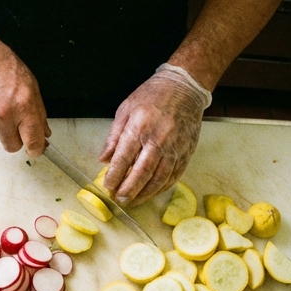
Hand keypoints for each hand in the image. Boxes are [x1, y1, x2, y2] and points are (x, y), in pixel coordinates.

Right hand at [0, 34, 49, 156]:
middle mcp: (5, 114)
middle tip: (13, 122)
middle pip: (13, 147)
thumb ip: (38, 111)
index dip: (36, 147)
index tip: (36, 148)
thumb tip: (43, 132)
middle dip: (15, 138)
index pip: (33, 141)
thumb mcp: (29, 83)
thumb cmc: (0, 62)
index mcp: (24, 104)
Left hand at [99, 64, 211, 205]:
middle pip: (142, 172)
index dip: (114, 176)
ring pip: (159, 178)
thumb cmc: (152, 97)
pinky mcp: (186, 152)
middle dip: (129, 189)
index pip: (123, 158)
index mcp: (139, 127)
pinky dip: (161, 187)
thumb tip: (103, 159)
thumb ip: (113, 136)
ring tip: (133, 201)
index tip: (107, 186)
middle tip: (119, 199)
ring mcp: (175, 148)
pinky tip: (151, 192)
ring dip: (145, 193)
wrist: (184, 88)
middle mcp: (158, 140)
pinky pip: (174, 176)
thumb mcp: (125, 109)